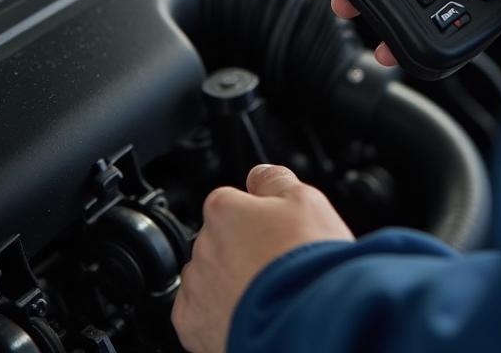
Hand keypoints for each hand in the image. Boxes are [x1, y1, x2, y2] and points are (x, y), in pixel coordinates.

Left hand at [172, 164, 353, 352]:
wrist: (307, 323)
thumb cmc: (307, 264)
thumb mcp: (306, 200)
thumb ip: (275, 180)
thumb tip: (259, 174)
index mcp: (224, 209)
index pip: (232, 202)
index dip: (259, 218)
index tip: (278, 233)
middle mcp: (203, 245)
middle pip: (222, 240)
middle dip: (243, 250)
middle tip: (277, 266)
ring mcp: (197, 287)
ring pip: (210, 276)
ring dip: (230, 282)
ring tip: (266, 294)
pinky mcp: (193, 327)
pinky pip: (200, 313)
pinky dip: (218, 315)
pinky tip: (248, 313)